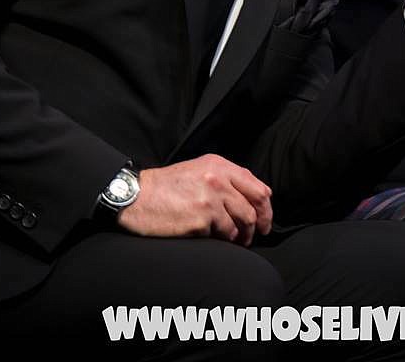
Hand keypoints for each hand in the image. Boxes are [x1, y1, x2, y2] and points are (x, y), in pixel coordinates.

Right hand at [117, 154, 272, 245]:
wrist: (138, 197)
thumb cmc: (168, 187)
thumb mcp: (199, 170)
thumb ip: (226, 179)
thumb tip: (257, 194)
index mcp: (219, 165)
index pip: (256, 186)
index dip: (266, 206)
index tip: (265, 219)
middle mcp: (218, 179)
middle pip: (254, 205)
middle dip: (260, 223)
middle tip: (258, 234)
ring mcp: (210, 199)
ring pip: (242, 222)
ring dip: (241, 235)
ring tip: (235, 240)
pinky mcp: (201, 219)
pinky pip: (223, 234)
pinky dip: (223, 239)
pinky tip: (216, 239)